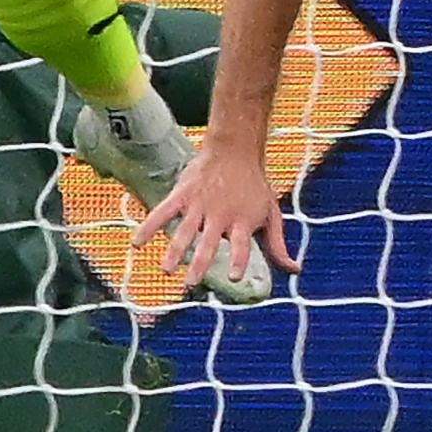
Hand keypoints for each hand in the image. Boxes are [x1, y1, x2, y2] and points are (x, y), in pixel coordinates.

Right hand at [129, 146, 294, 292]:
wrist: (236, 147)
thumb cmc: (255, 185)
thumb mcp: (271, 213)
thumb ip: (278, 244)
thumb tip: (295, 271)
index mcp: (242, 222)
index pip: (242, 246)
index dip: (239, 260)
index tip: (235, 277)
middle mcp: (220, 215)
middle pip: (209, 243)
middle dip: (200, 264)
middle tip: (191, 284)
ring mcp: (199, 205)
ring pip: (185, 231)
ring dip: (175, 251)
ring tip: (166, 270)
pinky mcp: (183, 195)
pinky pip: (162, 212)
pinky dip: (149, 226)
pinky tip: (137, 243)